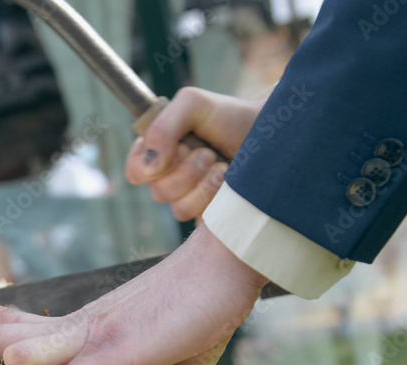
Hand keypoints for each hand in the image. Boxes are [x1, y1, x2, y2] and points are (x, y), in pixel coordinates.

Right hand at [126, 87, 264, 220]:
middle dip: (185, 171)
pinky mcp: (209, 217)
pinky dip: (215, 199)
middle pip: (157, 191)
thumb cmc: (231, 116)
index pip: (134, 171)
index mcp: (160, 151)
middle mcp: (172, 177)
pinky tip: (229, 184)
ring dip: (202, 184)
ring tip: (223, 167)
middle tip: (208, 152)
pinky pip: (198, 220)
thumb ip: (161, 127)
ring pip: (177, 208)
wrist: (271, 133)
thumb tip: (148, 167)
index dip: (148, 165)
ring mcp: (191, 199)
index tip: (177, 148)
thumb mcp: (192, 104)